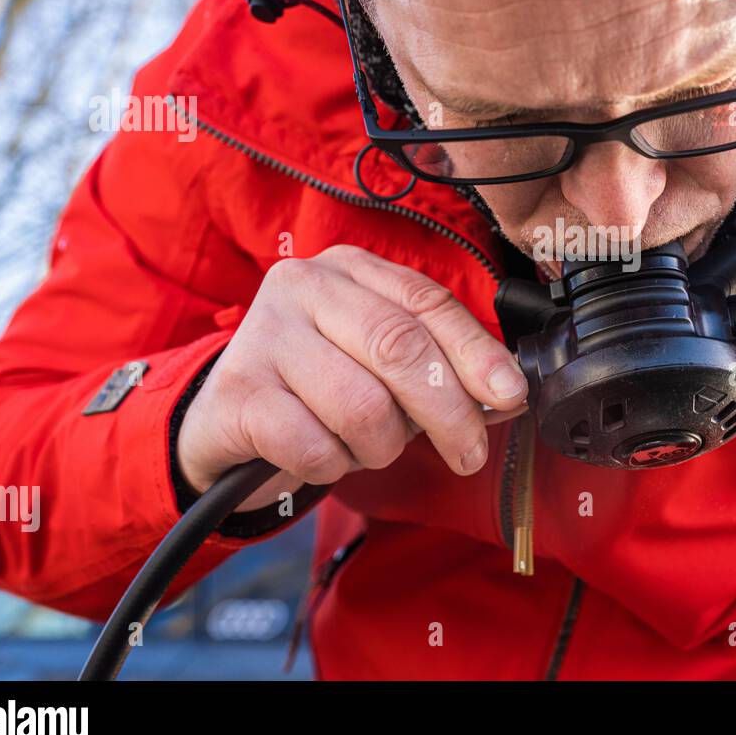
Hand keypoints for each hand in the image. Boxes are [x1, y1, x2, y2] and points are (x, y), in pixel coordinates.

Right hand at [176, 245, 527, 512]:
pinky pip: (316, 446)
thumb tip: (506, 392)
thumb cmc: (318, 388)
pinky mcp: (238, 392)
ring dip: (380, 446)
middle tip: (468, 453)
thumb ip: (437, 365)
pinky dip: (334, 466)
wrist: (224, 421)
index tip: (511, 394)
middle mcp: (303, 286)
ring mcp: (265, 335)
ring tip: (364, 445)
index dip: (476, 352)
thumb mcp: (378, 362)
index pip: (427, 302)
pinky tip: (321, 455)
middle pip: (400, 348)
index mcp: (349, 268)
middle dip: (448, 411)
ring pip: (363, 406)